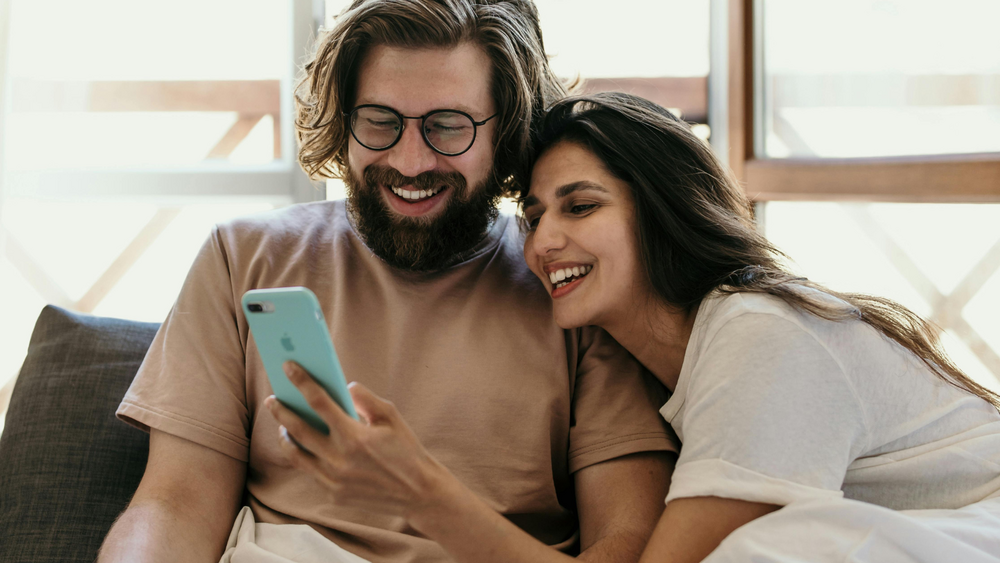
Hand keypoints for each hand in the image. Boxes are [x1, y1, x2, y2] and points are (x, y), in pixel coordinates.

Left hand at [265, 361, 455, 520]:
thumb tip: (344, 387)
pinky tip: (302, 445)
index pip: (319, 402)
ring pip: (296, 454)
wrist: (418, 493)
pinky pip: (309, 470)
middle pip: (297, 429)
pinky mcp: (333, 492)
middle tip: (272, 399)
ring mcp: (333, 479)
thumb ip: (365, 399)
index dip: (301, 381)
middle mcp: (339, 458)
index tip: (288, 366)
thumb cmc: (406, 450)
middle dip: (281, 410)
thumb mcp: (391, 417)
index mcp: (354, 436)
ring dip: (285, 436)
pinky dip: (302, 455)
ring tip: (283, 424)